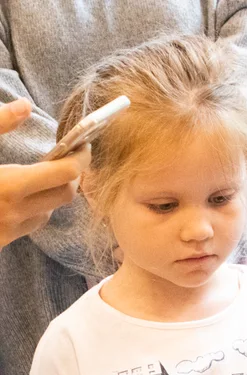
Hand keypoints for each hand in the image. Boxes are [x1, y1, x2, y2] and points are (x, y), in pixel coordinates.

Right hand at [0, 99, 90, 248]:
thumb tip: (24, 106)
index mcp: (7, 186)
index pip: (65, 174)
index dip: (81, 158)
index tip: (82, 144)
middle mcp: (14, 212)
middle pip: (67, 194)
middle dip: (72, 175)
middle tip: (67, 156)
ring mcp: (8, 230)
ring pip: (51, 210)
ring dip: (53, 192)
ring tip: (41, 172)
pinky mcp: (1, 240)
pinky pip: (32, 224)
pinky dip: (36, 207)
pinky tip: (21, 193)